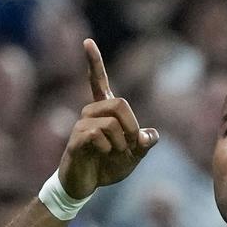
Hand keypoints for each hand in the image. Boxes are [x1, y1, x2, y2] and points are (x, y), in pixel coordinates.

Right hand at [57, 39, 158, 197]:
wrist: (84, 185)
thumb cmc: (106, 167)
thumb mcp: (133, 157)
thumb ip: (143, 144)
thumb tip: (150, 135)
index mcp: (103, 112)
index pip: (98, 82)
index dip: (94, 62)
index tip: (87, 41)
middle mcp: (90, 113)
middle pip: (120, 103)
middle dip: (132, 126)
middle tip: (131, 145)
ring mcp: (81, 125)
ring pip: (112, 122)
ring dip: (122, 142)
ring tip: (115, 154)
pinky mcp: (76, 140)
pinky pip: (98, 134)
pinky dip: (110, 148)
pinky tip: (103, 155)